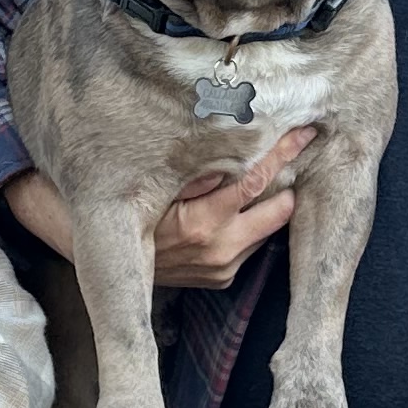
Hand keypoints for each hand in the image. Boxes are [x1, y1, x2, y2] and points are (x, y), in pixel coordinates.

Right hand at [4, 128, 315, 290]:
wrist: (103, 255)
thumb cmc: (126, 204)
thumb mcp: (155, 180)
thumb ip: (196, 165)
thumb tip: (237, 138)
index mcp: (200, 223)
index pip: (254, 179)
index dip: (283, 151)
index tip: (304, 129)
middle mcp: (216, 250)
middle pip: (277, 208)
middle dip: (291, 177)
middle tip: (304, 145)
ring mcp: (220, 268)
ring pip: (269, 228)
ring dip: (277, 200)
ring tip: (283, 172)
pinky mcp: (220, 278)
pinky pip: (251, 245)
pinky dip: (256, 223)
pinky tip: (253, 202)